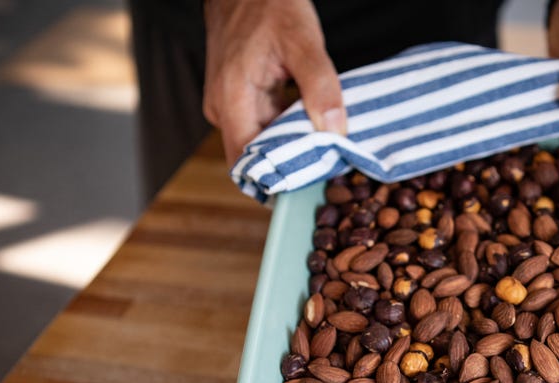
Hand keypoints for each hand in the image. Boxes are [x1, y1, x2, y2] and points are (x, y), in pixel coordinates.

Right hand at [203, 0, 346, 166]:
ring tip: (328, 150)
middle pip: (257, 156)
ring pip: (263, 142)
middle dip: (292, 166)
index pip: (247, 163)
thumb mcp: (303, 42)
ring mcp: (230, 104)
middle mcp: (223, 108)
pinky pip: (265, 124)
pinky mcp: (240, 98)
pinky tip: (316, 127)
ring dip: (293, 148)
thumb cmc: (269, 4)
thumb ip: (321, 88)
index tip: (310, 187)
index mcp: (232, 99)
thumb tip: (335, 131)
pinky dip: (290, 129)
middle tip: (330, 171)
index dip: (276, 181)